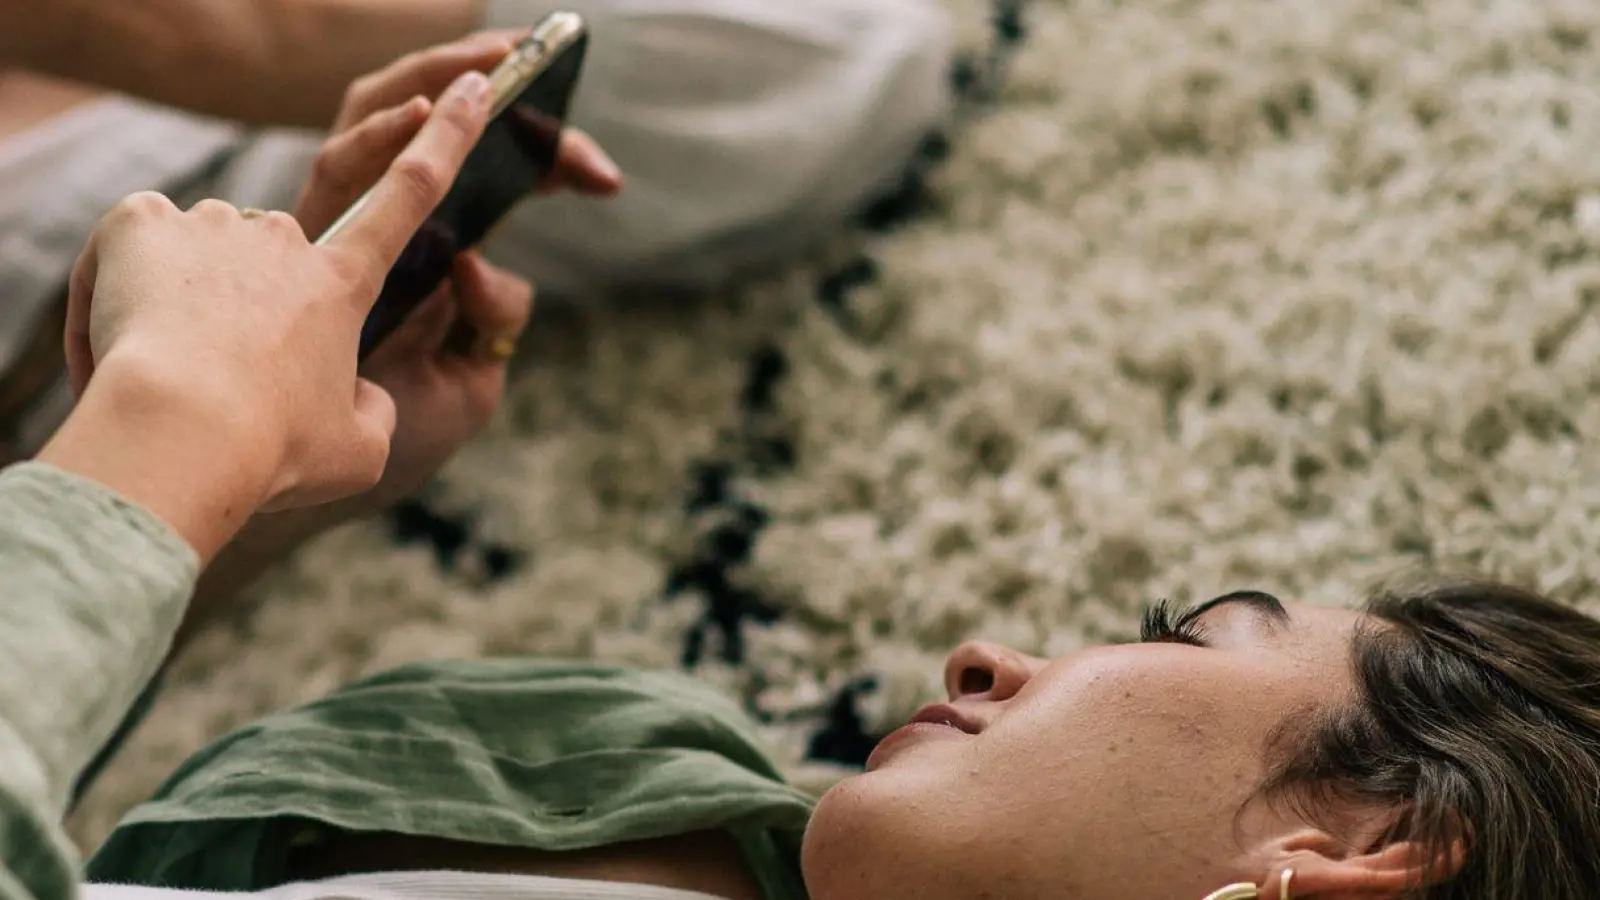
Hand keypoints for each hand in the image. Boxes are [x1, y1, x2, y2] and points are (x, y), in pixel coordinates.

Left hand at [39, 70, 497, 560]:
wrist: (178, 430)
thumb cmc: (275, 451)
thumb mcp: (360, 452)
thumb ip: (370, 410)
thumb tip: (359, 393)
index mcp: (346, 285)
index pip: (411, 196)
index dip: (448, 139)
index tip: (474, 88)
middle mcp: (286, 240)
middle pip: (273, 261)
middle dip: (250, 313)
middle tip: (226, 385)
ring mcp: (214, 225)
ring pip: (203, 254)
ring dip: (187, 303)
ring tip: (170, 376)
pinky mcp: (142, 222)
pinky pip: (137, 241)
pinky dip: (126, 283)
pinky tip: (125, 336)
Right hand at [278, 30, 620, 518]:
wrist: (336, 482)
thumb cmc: (401, 426)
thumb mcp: (476, 375)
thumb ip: (495, 314)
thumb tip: (479, 264)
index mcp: (436, 247)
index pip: (489, 174)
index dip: (543, 160)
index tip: (604, 175)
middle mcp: (388, 225)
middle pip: (426, 125)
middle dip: (475, 84)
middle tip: (532, 61)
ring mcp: (347, 229)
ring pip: (374, 119)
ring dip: (430, 83)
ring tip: (487, 65)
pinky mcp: (312, 248)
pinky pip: (337, 169)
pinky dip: (376, 134)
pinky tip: (420, 117)